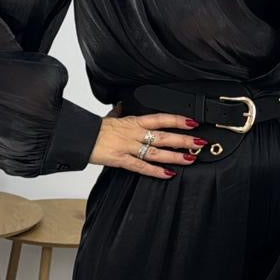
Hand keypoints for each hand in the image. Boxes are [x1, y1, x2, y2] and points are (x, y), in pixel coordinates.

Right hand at [90, 110, 205, 177]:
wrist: (80, 137)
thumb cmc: (94, 128)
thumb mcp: (110, 116)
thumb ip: (120, 112)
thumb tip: (123, 105)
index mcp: (133, 121)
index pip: (160, 118)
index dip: (177, 120)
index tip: (192, 122)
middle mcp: (133, 133)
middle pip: (163, 136)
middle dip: (183, 140)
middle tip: (199, 143)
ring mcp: (128, 147)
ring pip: (156, 152)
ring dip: (175, 156)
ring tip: (190, 159)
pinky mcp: (121, 160)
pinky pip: (142, 167)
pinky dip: (156, 171)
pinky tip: (168, 174)